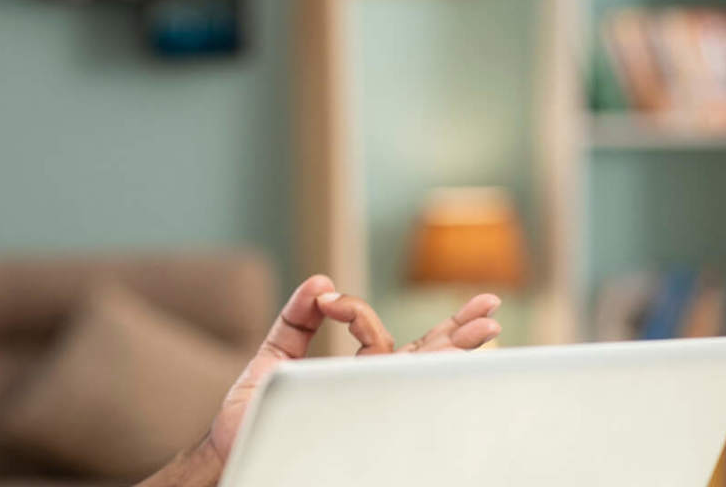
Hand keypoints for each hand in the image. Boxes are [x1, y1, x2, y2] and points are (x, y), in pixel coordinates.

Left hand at [138, 275, 501, 486]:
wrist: (235, 445)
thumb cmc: (252, 412)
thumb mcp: (273, 356)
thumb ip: (297, 320)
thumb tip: (322, 280)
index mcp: (351, 376)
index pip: (376, 336)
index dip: (356, 309)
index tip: (326, 299)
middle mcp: (368, 390)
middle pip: (422, 355)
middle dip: (456, 329)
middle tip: (491, 304)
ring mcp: (368, 403)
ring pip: (419, 370)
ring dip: (455, 346)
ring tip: (489, 327)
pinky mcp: (358, 413)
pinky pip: (396, 385)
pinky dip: (426, 368)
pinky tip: (455, 357)